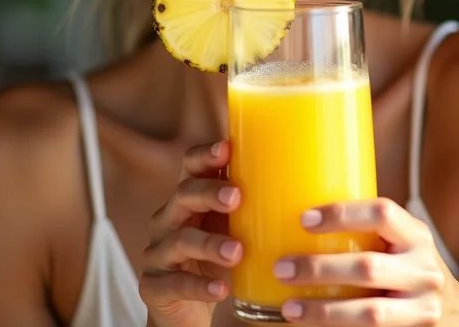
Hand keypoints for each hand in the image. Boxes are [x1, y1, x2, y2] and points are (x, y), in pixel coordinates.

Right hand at [139, 141, 242, 326]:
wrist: (189, 310)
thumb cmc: (218, 258)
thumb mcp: (234, 228)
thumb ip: (253, 205)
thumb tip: (305, 182)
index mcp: (189, 198)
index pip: (190, 166)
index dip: (204, 155)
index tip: (226, 149)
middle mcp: (168, 218)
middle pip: (184, 194)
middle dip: (210, 192)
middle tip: (237, 198)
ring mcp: (158, 252)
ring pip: (181, 239)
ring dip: (210, 244)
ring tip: (237, 252)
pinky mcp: (154, 285)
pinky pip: (176, 283)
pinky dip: (200, 285)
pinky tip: (222, 288)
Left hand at [272, 198, 454, 326]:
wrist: (456, 317)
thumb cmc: (409, 268)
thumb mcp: (401, 243)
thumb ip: (368, 231)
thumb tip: (300, 214)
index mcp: (416, 236)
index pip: (382, 213)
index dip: (343, 214)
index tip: (304, 219)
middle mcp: (424, 271)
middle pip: (368, 267)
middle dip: (320, 268)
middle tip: (282, 268)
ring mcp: (422, 309)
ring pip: (370, 313)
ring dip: (323, 311)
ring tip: (288, 308)